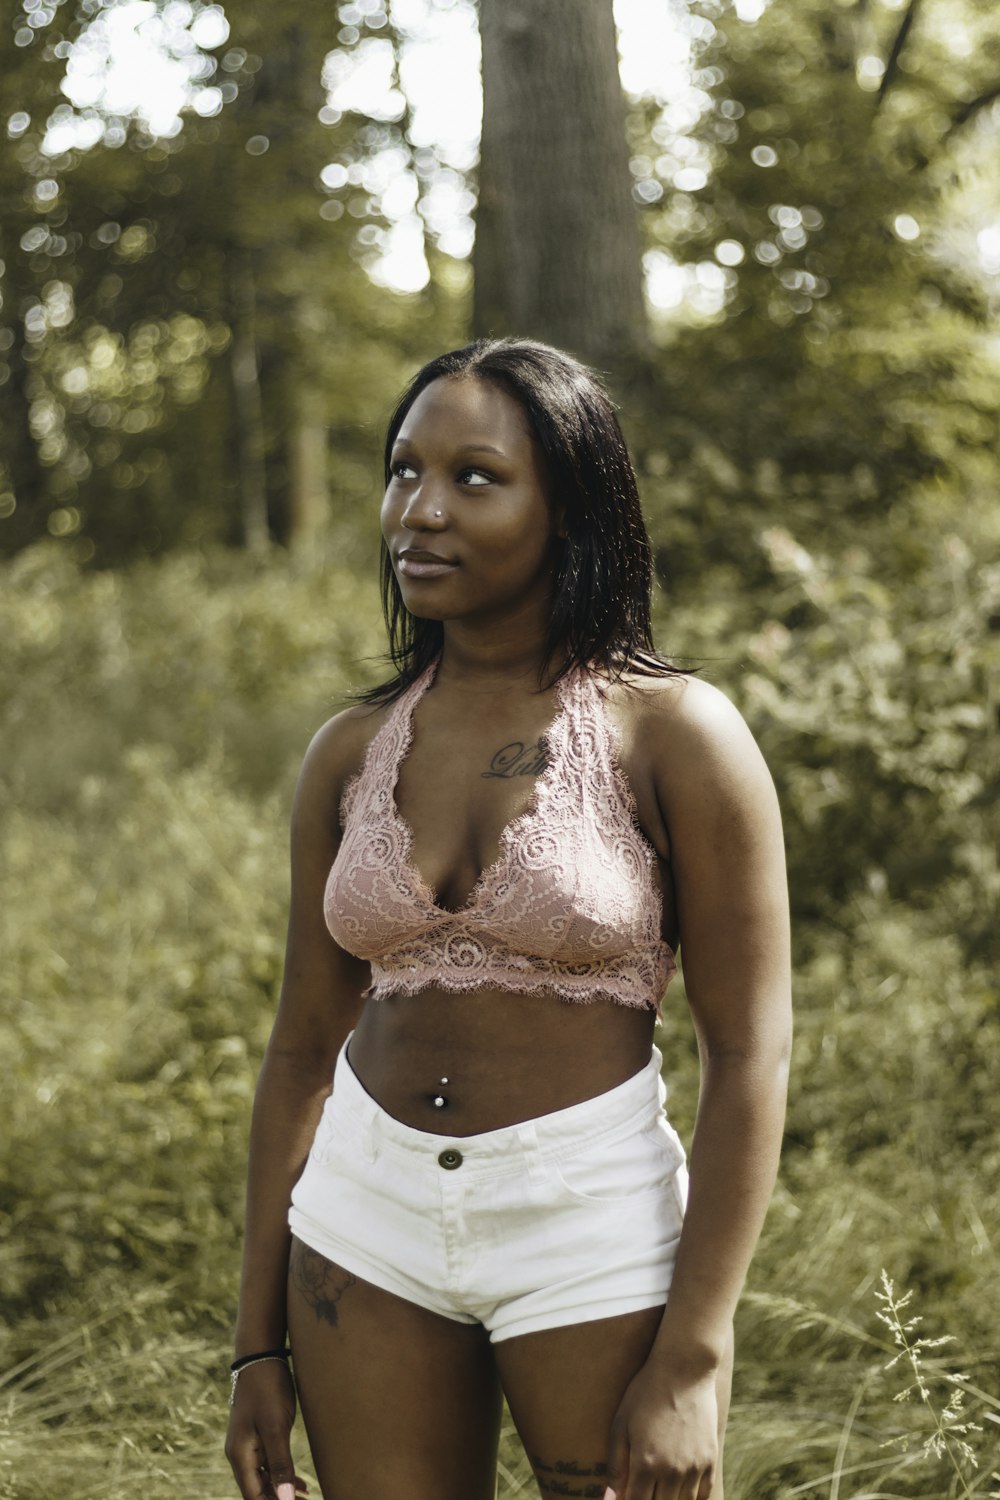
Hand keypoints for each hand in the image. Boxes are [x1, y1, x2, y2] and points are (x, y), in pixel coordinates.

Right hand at [224, 1359, 309, 1499]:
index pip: (254, 1495)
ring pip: (263, 1478)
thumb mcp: (276, 1427)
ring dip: (281, 1490)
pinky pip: (267, 1463)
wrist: (261, 1355)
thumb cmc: (268, 1389)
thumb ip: (280, 1464)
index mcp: (240, 1455)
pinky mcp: (257, 1434)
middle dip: (279, 1499)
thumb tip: (285, 1499)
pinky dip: (281, 1475)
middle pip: (256, 1490)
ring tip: (307, 1497)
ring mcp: (247, 1444)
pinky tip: (300, 1483)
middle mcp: (239, 1454)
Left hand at [603, 1361, 718, 1499]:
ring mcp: (694, 1467)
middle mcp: (672, 1471)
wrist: (683, 1370)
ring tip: (659, 1488)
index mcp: (646, 1463)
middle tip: (642, 1489)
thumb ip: (615, 1465)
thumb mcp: (621, 1424)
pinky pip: (703, 1493)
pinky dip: (692, 1498)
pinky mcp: (710, 1459)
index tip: (626, 1496)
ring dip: (669, 1499)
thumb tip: (609, 1499)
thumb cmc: (646, 1393)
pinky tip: (680, 1489)